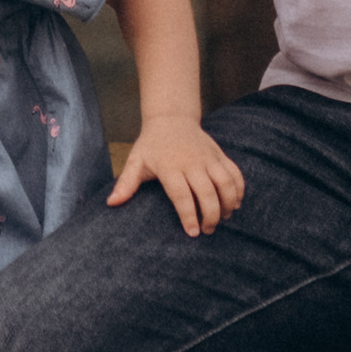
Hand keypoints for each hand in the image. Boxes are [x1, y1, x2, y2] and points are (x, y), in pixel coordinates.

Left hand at [110, 115, 243, 236]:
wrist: (171, 118)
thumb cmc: (151, 145)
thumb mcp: (136, 161)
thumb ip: (126, 183)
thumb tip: (111, 204)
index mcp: (170, 167)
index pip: (182, 195)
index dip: (189, 215)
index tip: (193, 233)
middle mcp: (192, 162)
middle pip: (207, 193)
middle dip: (211, 216)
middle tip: (207, 231)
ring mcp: (208, 158)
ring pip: (226, 184)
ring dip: (228, 204)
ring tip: (223, 219)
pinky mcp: (220, 155)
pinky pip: (235, 173)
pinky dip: (239, 190)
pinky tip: (235, 204)